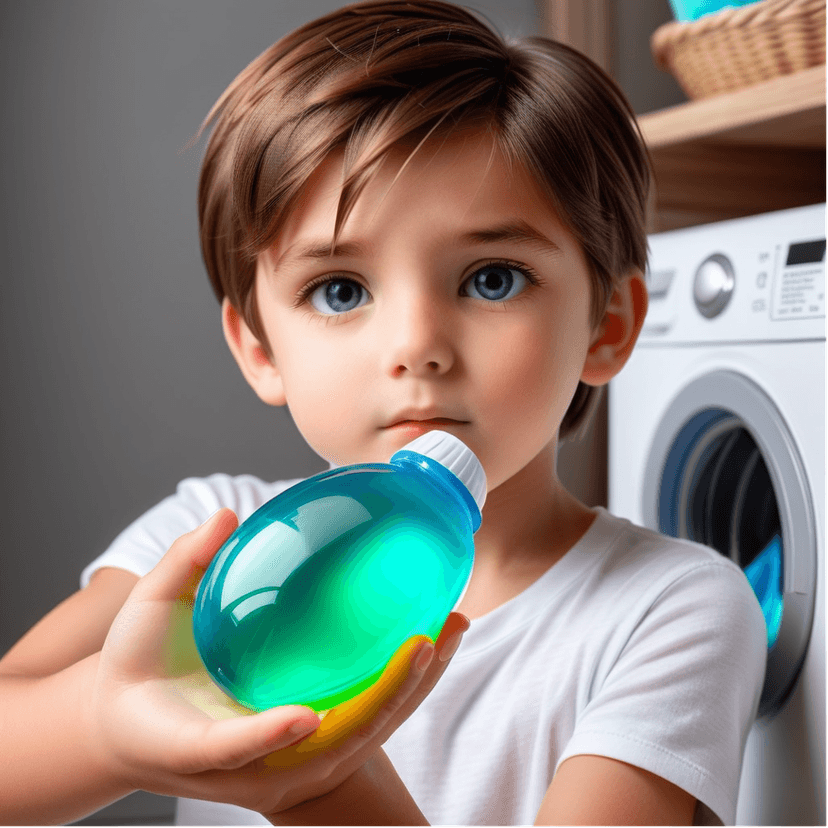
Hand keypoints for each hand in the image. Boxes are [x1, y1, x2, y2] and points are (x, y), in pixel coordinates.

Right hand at [89, 509, 467, 815]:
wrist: (135, 725)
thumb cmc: (136, 673)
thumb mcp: (142, 619)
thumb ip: (182, 566)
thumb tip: (225, 517)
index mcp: (197, 745)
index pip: (233, 749)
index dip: (267, 736)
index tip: (304, 715)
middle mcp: (252, 767)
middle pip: (330, 750)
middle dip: (383, 701)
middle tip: (424, 641)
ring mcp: (287, 764)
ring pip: (363, 737)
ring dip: (411, 689)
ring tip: (451, 630)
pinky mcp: (309, 746)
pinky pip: (366, 718)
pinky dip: (402, 685)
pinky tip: (430, 642)